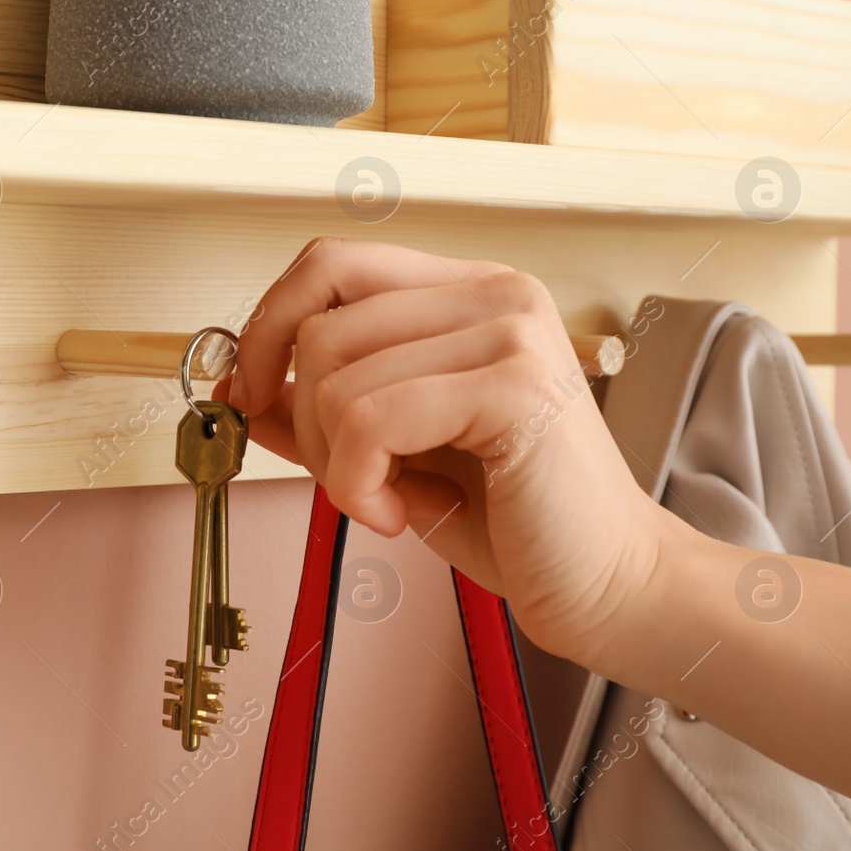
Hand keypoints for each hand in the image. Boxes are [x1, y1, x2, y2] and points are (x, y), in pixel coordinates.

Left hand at [226, 238, 668, 660]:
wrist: (608, 586)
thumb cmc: (513, 521)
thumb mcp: (393, 453)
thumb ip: (321, 410)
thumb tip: (241, 388)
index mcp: (468, 292)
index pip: (331, 263)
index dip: (268, 324)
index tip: (247, 391)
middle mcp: (494, 292)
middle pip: (320, 321)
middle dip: (299, 417)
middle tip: (342, 476)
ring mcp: (510, 330)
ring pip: (334, 376)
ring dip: (332, 462)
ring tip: (381, 499)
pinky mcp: (515, 385)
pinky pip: (369, 419)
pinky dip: (356, 483)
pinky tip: (395, 514)